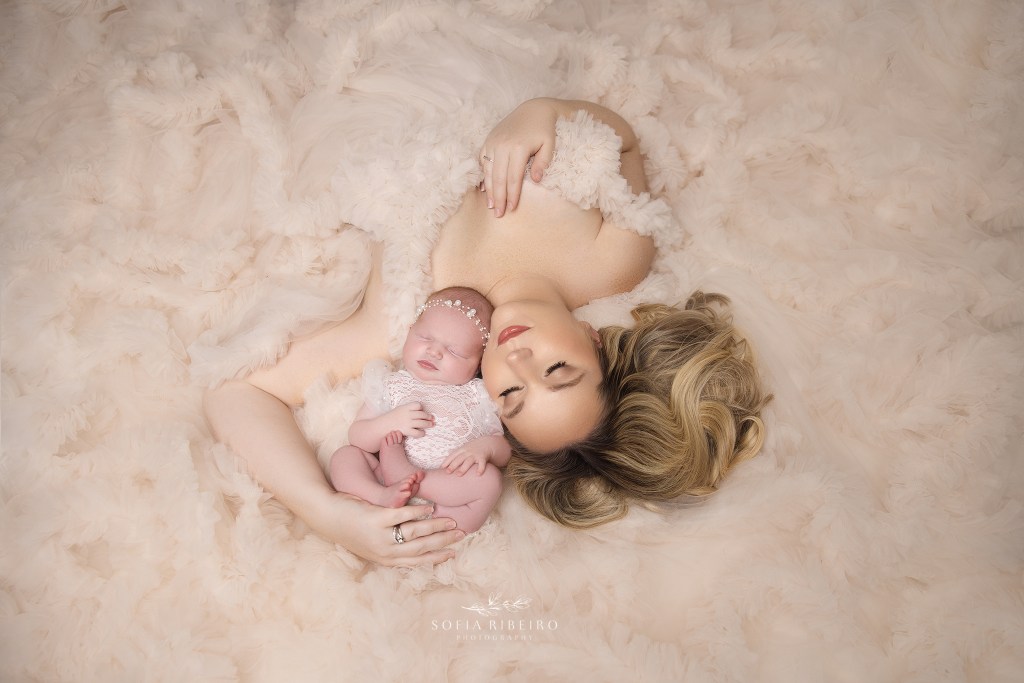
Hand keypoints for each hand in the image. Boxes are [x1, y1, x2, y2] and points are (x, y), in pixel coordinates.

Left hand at [313, 491, 464, 566]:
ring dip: (436, 526)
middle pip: (421, 547)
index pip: (417, 560)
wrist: (327, 515)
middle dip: (443, 541)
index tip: (454, 553)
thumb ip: (392, 543)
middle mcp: (385, 551)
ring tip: (451, 521)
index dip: (437, 557)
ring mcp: (381, 535)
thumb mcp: (372, 543)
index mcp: (385, 559)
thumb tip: (415, 538)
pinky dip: (418, 511)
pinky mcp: (377, 518)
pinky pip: (403, 515)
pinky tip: (430, 508)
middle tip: (460, 534)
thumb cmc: (350, 527)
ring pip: (416, 532)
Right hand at [386, 402, 433, 437]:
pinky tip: (422, 433)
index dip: (421, 408)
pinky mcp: (407, 431)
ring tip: (431, 425)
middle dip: (428, 416)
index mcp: (405, 408)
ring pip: (422, 423)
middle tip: (432, 418)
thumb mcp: (399, 409)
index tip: (421, 410)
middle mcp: (407, 414)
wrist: (383, 426)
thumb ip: (409, 410)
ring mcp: (407, 423)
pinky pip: (417, 432)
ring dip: (428, 424)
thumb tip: (421, 411)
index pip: (417, 405)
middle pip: (422, 414)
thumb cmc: (392, 418)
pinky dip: (421, 433)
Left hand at [442, 443, 491, 475]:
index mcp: (462, 449)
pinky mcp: (483, 457)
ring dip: (463, 468)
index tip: (441, 467)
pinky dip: (480, 468)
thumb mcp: (464, 448)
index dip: (447, 461)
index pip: (453, 455)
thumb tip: (444, 464)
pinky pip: (482, 463)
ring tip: (458, 474)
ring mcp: (475, 454)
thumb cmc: (473, 448)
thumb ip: (456, 455)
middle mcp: (468, 452)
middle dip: (453, 465)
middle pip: (459, 458)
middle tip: (448, 472)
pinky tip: (478, 474)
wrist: (487, 442)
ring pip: (468, 461)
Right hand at [479, 98, 559, 217]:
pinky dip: (484, 176)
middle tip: (498, 214)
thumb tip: (536, 181)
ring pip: (489, 171)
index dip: (512, 195)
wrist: (533, 110)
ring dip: (489, 190)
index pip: (513, 178)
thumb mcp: (549, 144)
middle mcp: (503, 145)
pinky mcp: (489, 140)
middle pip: (499, 178)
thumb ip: (543, 162)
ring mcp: (493, 142)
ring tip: (490, 206)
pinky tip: (485, 189)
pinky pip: (483, 161)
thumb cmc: (544, 130)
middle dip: (498, 198)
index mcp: (519, 147)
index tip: (511, 209)